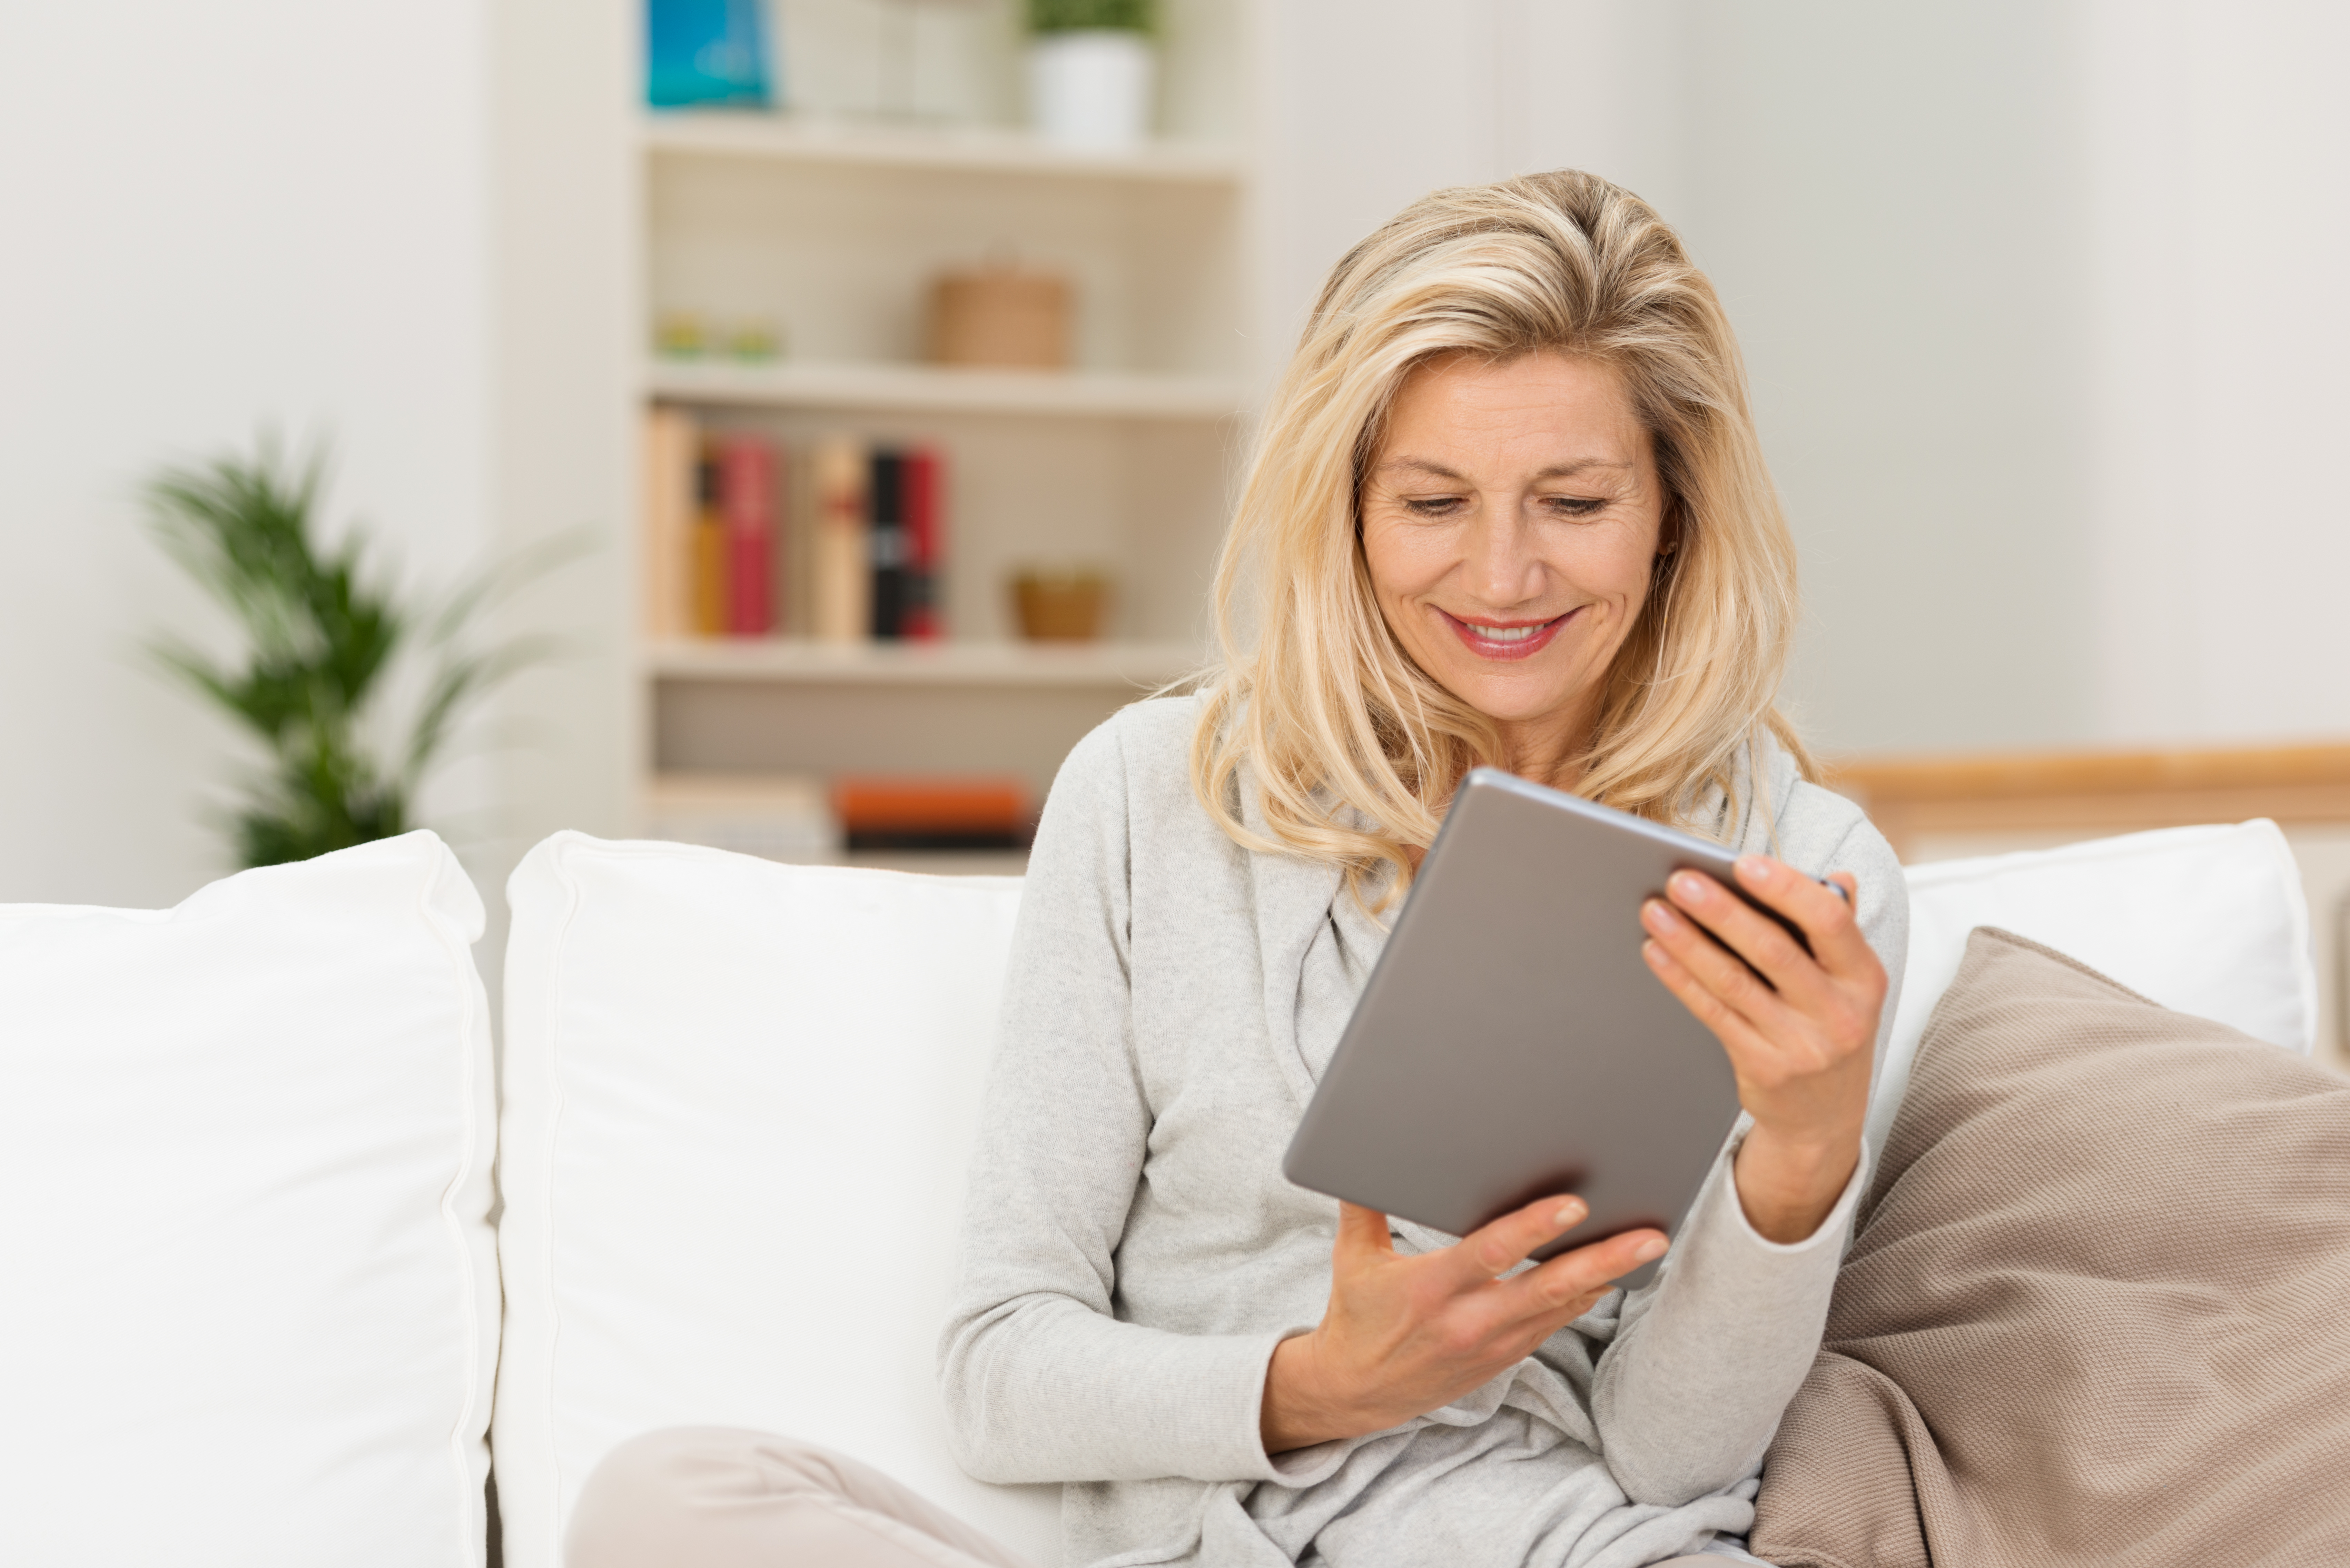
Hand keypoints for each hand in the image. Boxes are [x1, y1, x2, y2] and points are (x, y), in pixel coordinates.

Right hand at [1259, 1196, 1666, 1453]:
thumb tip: (1363, 1149)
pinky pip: (1555, 1322)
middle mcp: (1470, 1320)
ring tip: (1647, 1247)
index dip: (1535, 1228)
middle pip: (1549, 1287)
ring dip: (1606, 1277)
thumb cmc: (1356, 1316)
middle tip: (1650, 1238)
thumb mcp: (1352, 1258)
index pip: (1492, 1254)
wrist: (1358, 1391)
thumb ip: (1362, 1205)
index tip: (1575, 1205)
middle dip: (1604, 1259)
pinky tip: (1610, 1273)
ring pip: (1563, 1306)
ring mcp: (1493, 1343)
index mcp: (1432, 1289)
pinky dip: (1584, 1296)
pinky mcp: (1505, 1356)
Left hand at [1640, 857, 1884, 1243]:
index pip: (1830, 921)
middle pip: (1773, 950)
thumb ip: (1841, 928)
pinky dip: (1681, 979)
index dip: (1787, 888)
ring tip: (1655, 911)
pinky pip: (1713, 1013)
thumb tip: (1836, 877)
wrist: (1826, 1118)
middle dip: (1722, 911)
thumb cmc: (1832, 1028)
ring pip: (1734, 982)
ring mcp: (1800, 1044)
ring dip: (1689, 942)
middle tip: (1681, 881)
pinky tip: (1656, 952)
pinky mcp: (1763, 1067)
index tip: (1744, 863)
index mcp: (1864, 978)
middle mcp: (1838, 1013)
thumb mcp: (1852, 983)